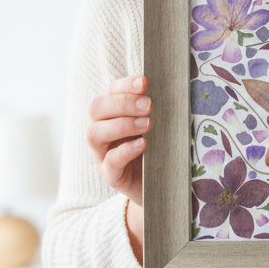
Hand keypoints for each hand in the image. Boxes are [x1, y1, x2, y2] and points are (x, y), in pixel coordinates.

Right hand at [87, 75, 152, 205]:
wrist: (163, 185)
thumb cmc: (161, 148)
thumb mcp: (161, 125)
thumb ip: (159, 108)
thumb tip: (173, 87)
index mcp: (115, 112)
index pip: (111, 91)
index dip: (125, 85)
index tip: (145, 82)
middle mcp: (103, 129)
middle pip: (96, 108)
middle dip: (123, 103)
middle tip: (149, 106)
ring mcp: (103, 153)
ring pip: (95, 133)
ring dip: (122, 124)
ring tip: (147, 124)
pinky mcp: (111, 175)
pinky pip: (110, 161)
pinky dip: (125, 150)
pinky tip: (143, 144)